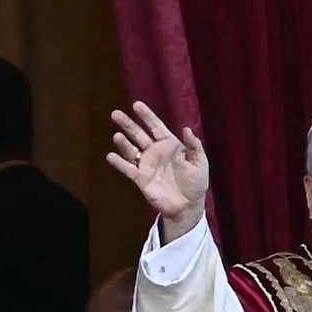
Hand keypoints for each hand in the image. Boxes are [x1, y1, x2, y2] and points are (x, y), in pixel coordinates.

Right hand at [108, 100, 210, 238]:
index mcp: (169, 144)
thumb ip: (194, 146)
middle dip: (128, 124)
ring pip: (131, 150)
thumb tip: (187, 129)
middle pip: (138, 134)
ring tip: (117, 136)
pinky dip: (119, 163)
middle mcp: (155, 152)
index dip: (146, 115)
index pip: (155, 126)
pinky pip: (128, 169)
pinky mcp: (141, 179)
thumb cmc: (196, 182)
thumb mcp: (200, 162)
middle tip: (115, 114)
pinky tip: (111, 156)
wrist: (188, 206)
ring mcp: (146, 165)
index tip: (136, 105)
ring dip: (123, 143)